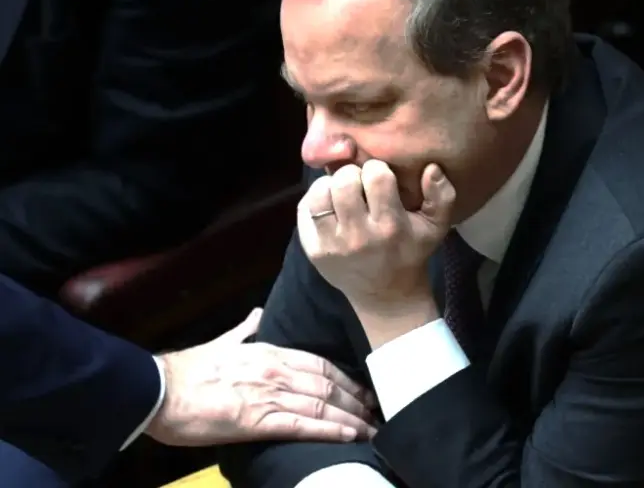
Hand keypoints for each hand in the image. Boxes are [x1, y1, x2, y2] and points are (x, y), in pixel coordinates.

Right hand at [145, 309, 376, 445]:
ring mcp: (269, 395)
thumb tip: (259, 313)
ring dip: (352, 418)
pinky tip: (350, 436)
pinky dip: (330, 431)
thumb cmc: (187, 370)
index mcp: (269, 352)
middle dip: (357, 399)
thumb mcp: (223, 342)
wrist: (158, 390)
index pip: (320, 363)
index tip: (365, 388)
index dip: (347, 377)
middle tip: (380, 411)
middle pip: (329, 384)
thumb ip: (246, 329)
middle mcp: (276, 371)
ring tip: (373, 428)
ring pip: (322, 405)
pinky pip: (303, 425)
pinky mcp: (258, 421)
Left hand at [297, 160, 455, 312]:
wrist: (386, 296)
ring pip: (319, 192)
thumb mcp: (436, 227)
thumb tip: (431, 167)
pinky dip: (315, 201)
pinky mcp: (313, 250)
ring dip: (330, 186)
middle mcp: (359, 235)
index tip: (380, 179)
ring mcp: (332, 244)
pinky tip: (330, 207)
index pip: (376, 175)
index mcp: (390, 225)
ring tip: (342, 194)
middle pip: (344, 180)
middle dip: (352, 174)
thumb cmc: (411, 253)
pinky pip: (305, 210)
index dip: (378, 170)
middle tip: (359, 184)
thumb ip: (442, 195)